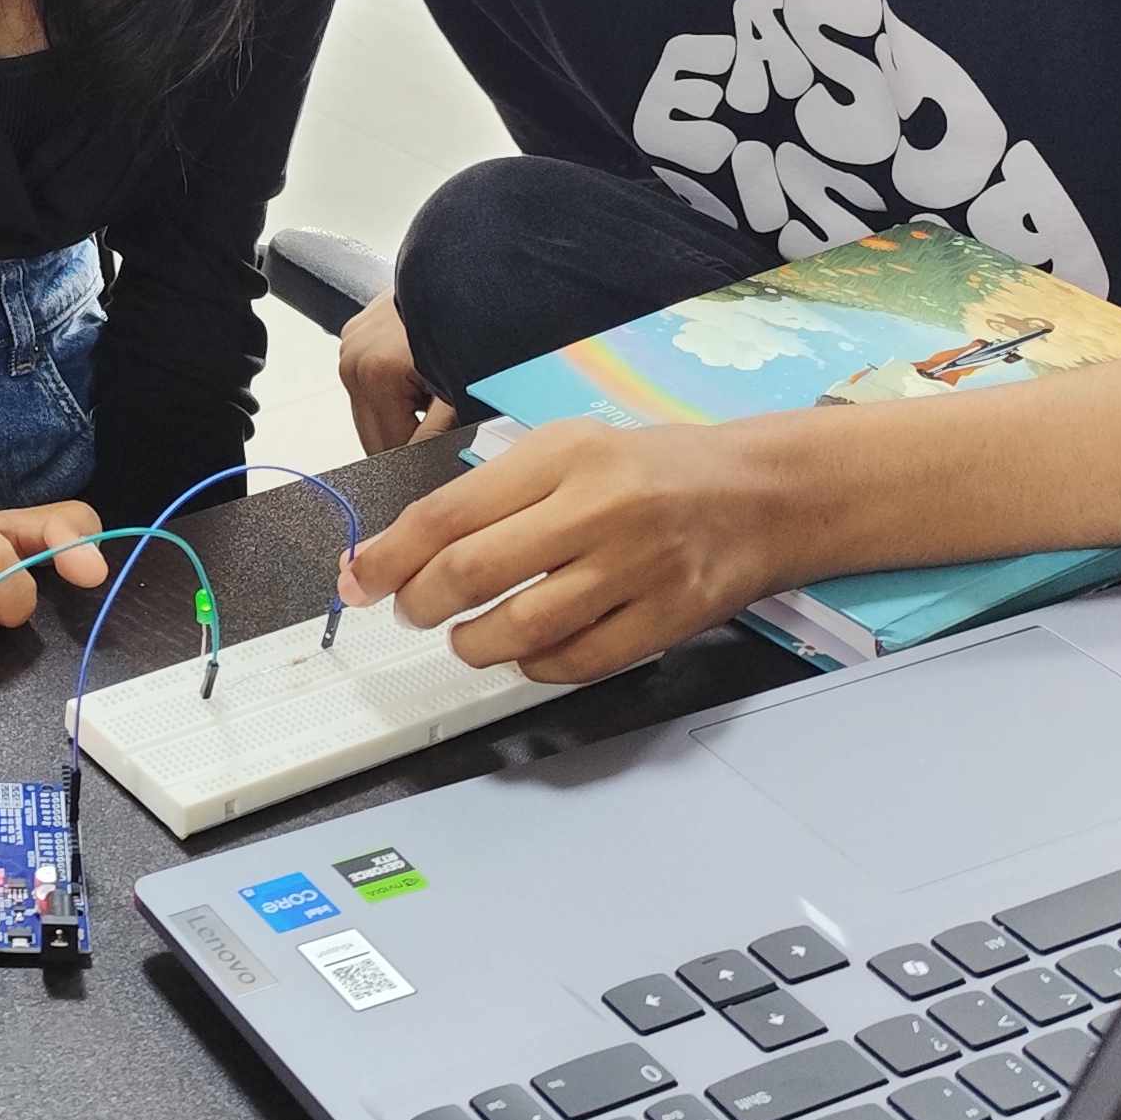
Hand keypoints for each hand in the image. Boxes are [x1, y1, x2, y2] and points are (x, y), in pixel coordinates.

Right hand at [339, 289, 456, 452]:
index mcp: (374, 376)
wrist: (463, 275)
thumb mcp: (458, 387)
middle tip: (441, 416)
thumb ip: (439, 432)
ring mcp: (348, 346)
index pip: (389, 447)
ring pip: (369, 408)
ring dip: (398, 411)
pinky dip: (391, 387)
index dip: (419, 455)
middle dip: (406, 433)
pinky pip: (367, 380)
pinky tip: (416, 370)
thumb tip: (428, 469)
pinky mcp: (352, 335)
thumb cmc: (465, 321)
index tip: (442, 449)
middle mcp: (352, 361)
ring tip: (431, 387)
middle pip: (372, 432)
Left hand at [341, 418, 796, 683]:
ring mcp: (638, 565)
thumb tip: (399, 552)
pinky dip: (534, 667)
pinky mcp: (669, 616)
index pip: (449, 512)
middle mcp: (600, 506)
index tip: (359, 580)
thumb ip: (489, 496)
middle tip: (411, 610)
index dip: (390, 556)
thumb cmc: (651, 471)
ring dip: (472, 644)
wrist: (761, 494)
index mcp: (564, 455)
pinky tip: (524, 654)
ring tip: (465, 637)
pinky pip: (577, 661)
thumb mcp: (569, 452)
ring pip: (521, 626)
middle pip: (473, 571)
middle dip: (420, 603)